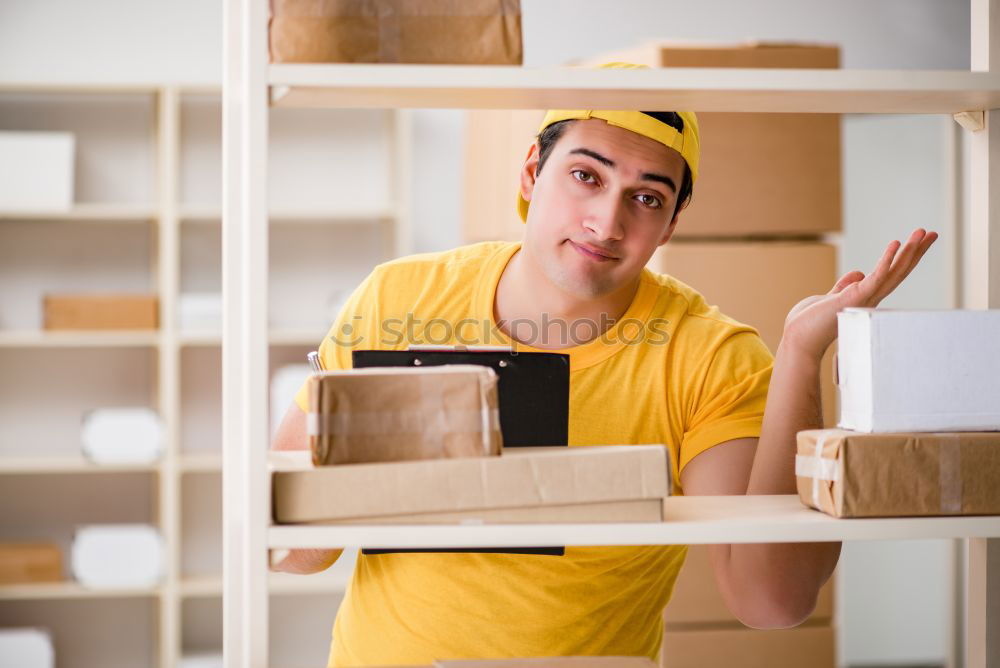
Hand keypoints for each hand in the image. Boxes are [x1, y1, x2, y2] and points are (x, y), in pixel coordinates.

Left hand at [780, 228, 938, 359]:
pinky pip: (876, 276)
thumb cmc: (812, 322)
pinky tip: (896, 243)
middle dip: (916, 252)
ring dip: (909, 251)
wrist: (800, 338)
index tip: (919, 241)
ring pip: (893, 271)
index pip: (891, 273)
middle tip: (933, 233)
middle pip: (900, 271)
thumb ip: (846, 285)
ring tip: (922, 233)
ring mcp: (865, 298)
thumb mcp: (832, 296)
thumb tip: (858, 272)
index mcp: (867, 296)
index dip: (906, 257)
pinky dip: (887, 260)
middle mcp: (871, 298)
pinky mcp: (855, 297)